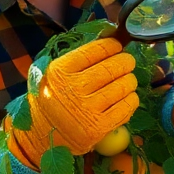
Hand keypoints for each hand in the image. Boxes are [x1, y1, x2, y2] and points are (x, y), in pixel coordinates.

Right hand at [6, 37, 138, 159]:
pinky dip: (131, 99)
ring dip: (130, 80)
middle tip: (127, 62)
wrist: (41, 137)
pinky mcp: (99, 127)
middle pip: (112, 67)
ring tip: (127, 80)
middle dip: (125, 62)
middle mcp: (73, 88)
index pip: (95, 50)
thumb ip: (78, 59)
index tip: (117, 46)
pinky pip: (126, 106)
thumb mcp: (55, 75)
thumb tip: (111, 37)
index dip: (112, 46)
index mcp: (60, 71)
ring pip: (123, 85)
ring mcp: (87, 109)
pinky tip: (127, 97)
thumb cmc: (52, 100)